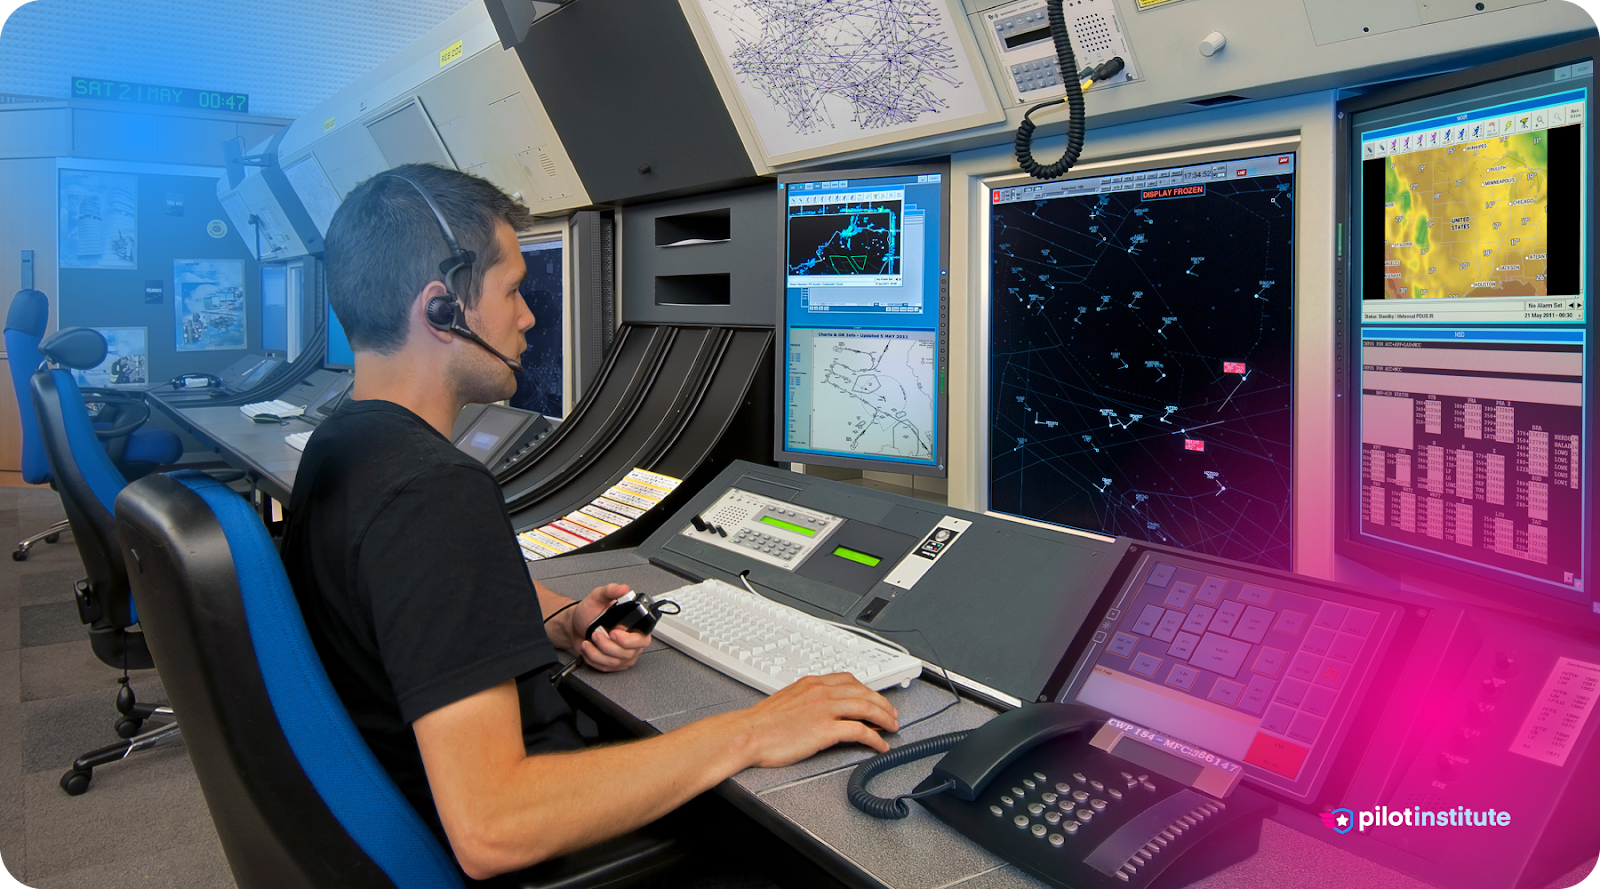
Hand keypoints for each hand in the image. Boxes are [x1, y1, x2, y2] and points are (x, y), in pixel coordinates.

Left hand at [566, 583, 651, 672]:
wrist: (575, 626)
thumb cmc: (588, 613)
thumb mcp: (598, 597)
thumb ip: (610, 591)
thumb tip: (623, 588)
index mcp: (635, 626)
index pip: (642, 639)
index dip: (628, 640)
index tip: (614, 633)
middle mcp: (632, 642)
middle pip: (628, 653)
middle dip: (608, 646)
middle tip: (597, 634)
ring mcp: (623, 655)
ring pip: (615, 661)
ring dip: (597, 651)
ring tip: (590, 639)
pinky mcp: (612, 664)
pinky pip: (605, 666)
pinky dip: (592, 658)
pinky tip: (589, 648)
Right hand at [723, 674, 900, 767]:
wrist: (747, 734)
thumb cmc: (760, 723)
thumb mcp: (786, 700)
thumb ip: (805, 699)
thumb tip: (816, 709)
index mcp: (811, 683)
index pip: (848, 680)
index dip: (867, 689)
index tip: (874, 698)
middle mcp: (821, 692)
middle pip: (863, 692)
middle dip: (882, 703)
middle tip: (891, 714)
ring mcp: (824, 709)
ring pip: (866, 707)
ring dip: (884, 718)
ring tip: (892, 727)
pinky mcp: (825, 730)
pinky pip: (860, 731)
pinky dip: (875, 738)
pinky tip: (880, 745)